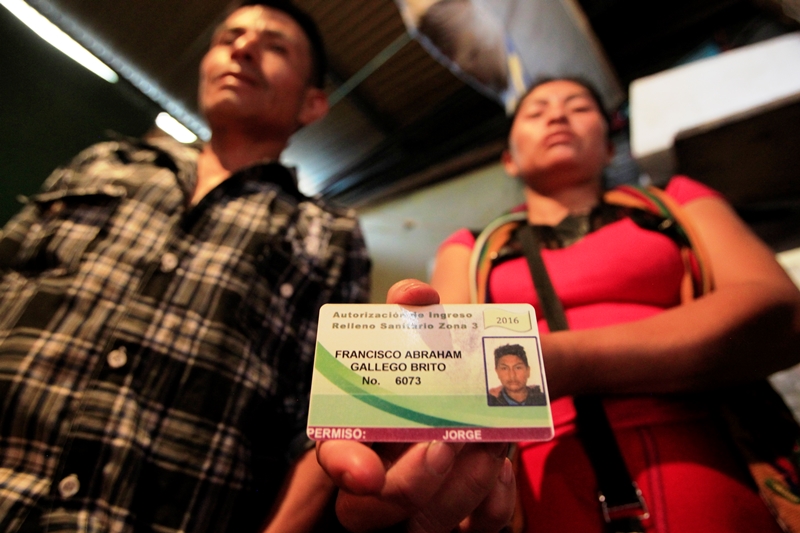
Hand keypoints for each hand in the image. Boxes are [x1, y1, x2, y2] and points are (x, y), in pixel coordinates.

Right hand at [316, 280, 515, 531]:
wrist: (487, 386)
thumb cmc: (444, 363)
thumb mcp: (429, 331)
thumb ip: (415, 310)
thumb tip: (415, 295)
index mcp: (360, 430)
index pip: (333, 456)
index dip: (342, 467)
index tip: (366, 472)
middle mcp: (380, 477)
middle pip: (365, 513)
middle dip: (409, 486)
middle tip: (447, 445)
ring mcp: (418, 505)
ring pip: (423, 529)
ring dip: (462, 491)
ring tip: (492, 446)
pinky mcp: (460, 518)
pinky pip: (475, 532)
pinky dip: (493, 508)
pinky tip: (504, 471)